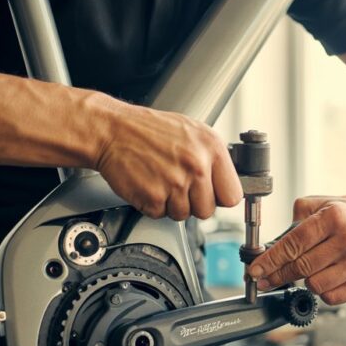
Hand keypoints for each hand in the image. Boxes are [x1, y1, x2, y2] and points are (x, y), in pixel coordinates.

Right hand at [95, 105, 242, 219]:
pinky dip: (152, 205)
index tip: (211, 195)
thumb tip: (225, 183)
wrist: (112, 131)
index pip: (232, 195)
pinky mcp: (155, 197)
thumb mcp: (191, 132)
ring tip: (160, 181)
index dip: (219, 197)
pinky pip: (161, 215)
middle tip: (177, 186)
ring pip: (184, 215)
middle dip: (193, 203)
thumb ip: (211, 158)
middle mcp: (197, 166)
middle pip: (208, 210)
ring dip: (171, 204)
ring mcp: (176, 183)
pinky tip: (148, 184)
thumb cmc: (148, 130)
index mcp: (212, 148)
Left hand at [247, 196, 345, 304]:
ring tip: (308, 272)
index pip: (294, 243)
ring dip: (305, 282)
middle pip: (302, 267)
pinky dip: (322, 292)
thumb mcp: (322, 204)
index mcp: (334, 217)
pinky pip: (332, 297)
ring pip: (315, 285)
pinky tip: (325, 280)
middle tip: (265, 280)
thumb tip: (271, 248)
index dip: (270, 260)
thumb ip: (295, 220)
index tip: (256, 271)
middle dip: (278, 276)